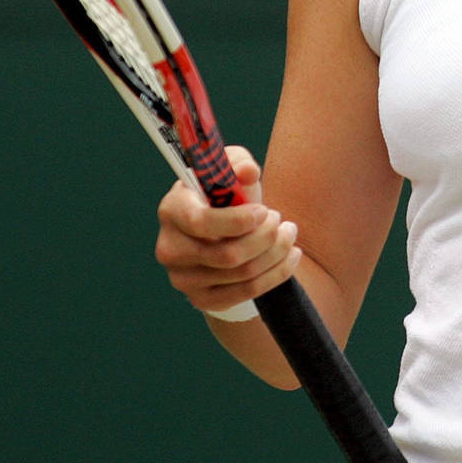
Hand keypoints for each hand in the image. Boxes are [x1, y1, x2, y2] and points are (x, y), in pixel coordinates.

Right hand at [153, 145, 302, 317]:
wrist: (219, 231)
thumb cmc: (224, 194)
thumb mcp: (230, 171)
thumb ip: (238, 163)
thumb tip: (248, 172)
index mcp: (172, 211)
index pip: (201, 223)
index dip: (238, 220)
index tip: (264, 211)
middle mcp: (170, 248)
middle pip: (228, 255)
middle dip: (265, 237)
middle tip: (280, 219)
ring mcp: (183, 279)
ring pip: (243, 274)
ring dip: (277, 252)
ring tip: (289, 232)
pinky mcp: (202, 299)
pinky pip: (248, 292)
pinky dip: (277, 273)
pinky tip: (291, 255)